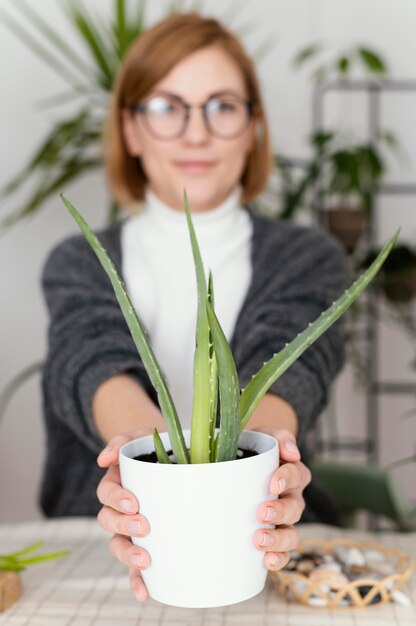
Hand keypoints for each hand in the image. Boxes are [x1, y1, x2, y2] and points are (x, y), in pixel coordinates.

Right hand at [96, 427, 153, 602]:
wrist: (173, 455)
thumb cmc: (154, 447)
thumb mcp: (139, 437)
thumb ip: (121, 442)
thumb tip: (104, 459)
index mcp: (117, 483)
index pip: (106, 494)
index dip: (116, 499)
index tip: (133, 502)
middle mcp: (120, 508)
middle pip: (109, 522)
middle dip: (124, 527)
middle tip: (144, 526)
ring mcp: (130, 528)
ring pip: (118, 546)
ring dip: (128, 556)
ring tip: (146, 560)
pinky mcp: (145, 544)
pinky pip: (135, 567)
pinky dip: (137, 582)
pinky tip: (145, 593)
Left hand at [250, 427, 310, 570]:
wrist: (234, 462)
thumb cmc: (250, 449)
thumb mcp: (262, 436)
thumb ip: (279, 438)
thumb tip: (291, 452)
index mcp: (291, 473)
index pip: (298, 475)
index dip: (287, 479)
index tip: (272, 483)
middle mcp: (291, 498)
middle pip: (295, 508)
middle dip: (280, 512)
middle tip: (261, 513)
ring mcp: (282, 520)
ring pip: (291, 533)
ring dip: (279, 539)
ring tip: (260, 541)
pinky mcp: (272, 536)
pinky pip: (282, 552)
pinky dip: (278, 558)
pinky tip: (266, 561)